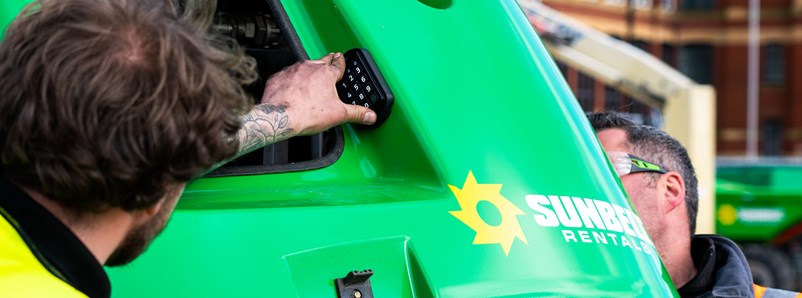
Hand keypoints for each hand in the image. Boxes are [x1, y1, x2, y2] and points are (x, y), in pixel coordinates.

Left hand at [259, 52, 376, 135]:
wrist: (280, 117)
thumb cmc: (307, 113)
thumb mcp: (339, 115)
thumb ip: (357, 113)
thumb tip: (370, 115)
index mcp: (326, 73)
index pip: (338, 63)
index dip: (341, 61)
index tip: (341, 58)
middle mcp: (309, 67)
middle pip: (322, 60)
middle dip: (327, 61)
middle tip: (330, 60)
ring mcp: (292, 70)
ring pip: (303, 67)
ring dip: (308, 72)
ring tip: (310, 82)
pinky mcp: (278, 77)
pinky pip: (287, 75)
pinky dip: (290, 80)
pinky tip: (292, 90)